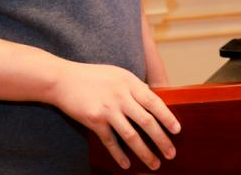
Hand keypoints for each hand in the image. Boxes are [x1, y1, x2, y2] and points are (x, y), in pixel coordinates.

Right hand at [50, 61, 180, 170]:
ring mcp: (108, 109)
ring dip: (145, 152)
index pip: (154, 102)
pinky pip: (110, 141)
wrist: (63, 79)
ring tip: (155, 164)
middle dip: (161, 140)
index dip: (167, 117)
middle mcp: (121, 96)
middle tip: (171, 153)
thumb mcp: (118, 74)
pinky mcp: (94, 120)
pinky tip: (127, 164)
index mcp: (129, 83)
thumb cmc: (92, 76)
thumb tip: (152, 99)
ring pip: (131, 135)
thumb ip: (134, 87)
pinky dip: (119, 154)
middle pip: (146, 122)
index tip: (177, 131)